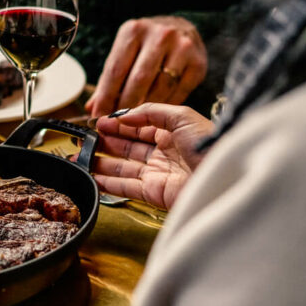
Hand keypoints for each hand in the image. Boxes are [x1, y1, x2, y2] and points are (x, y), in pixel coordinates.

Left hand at [86, 16, 207, 117]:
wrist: (181, 28)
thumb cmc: (146, 44)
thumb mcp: (124, 53)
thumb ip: (108, 80)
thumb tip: (92, 108)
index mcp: (134, 31)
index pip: (116, 70)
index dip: (106, 97)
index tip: (99, 115)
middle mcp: (160, 35)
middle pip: (138, 79)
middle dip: (125, 105)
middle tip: (116, 122)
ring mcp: (182, 47)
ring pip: (160, 87)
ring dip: (146, 108)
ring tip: (135, 120)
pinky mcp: (198, 63)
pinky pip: (179, 92)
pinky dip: (165, 105)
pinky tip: (156, 112)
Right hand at [92, 103, 212, 209]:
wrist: (223, 177)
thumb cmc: (210, 145)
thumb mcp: (182, 116)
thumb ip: (151, 112)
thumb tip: (124, 116)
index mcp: (172, 133)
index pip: (139, 128)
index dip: (119, 125)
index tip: (99, 122)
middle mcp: (164, 154)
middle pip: (128, 147)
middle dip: (106, 142)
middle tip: (86, 138)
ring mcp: (157, 174)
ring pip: (122, 168)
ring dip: (101, 163)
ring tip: (81, 157)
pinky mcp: (153, 193)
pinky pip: (124, 188)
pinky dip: (107, 184)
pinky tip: (92, 177)